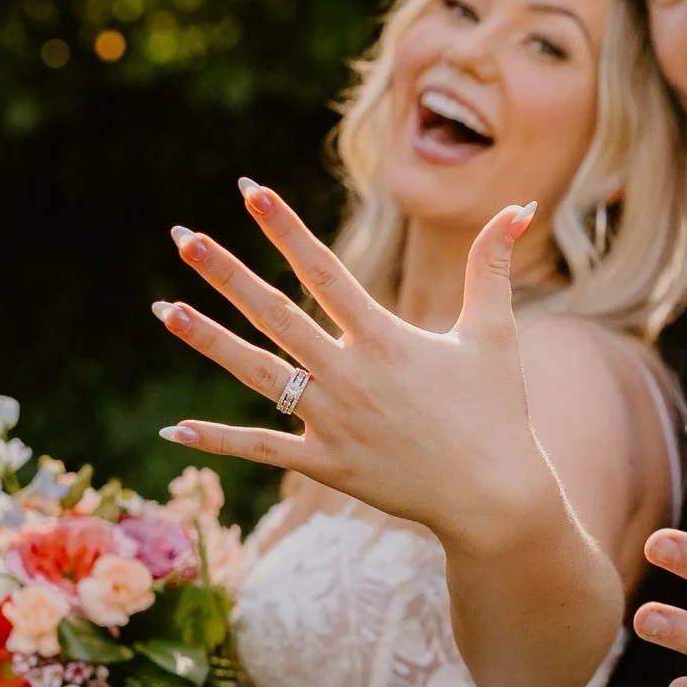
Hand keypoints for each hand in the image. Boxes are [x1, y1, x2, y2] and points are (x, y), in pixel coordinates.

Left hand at [155, 181, 546, 548]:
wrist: (495, 496)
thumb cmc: (498, 411)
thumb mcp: (496, 333)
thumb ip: (493, 266)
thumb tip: (520, 208)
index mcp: (386, 339)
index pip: (324, 270)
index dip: (284, 228)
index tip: (249, 191)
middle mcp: (350, 376)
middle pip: (275, 314)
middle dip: (226, 273)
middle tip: (183, 239)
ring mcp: (333, 423)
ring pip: (258, 373)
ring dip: (209, 340)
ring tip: (166, 309)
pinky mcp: (326, 465)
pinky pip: (262, 449)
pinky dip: (218, 439)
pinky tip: (172, 429)